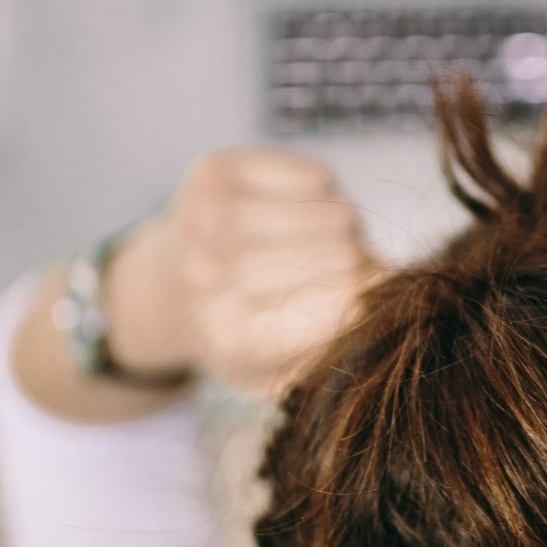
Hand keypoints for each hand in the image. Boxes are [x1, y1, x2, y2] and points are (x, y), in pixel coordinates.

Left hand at [111, 150, 378, 397]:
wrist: (168, 288)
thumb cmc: (243, 334)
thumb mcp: (284, 376)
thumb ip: (336, 350)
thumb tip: (378, 296)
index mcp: (232, 335)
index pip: (346, 305)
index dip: (370, 300)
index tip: (361, 303)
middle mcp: (210, 273)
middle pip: (347, 256)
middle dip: (358, 267)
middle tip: (338, 276)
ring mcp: (208, 214)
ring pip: (338, 213)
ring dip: (342, 231)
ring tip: (316, 247)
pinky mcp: (217, 170)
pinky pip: (318, 176)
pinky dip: (321, 195)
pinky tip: (296, 215)